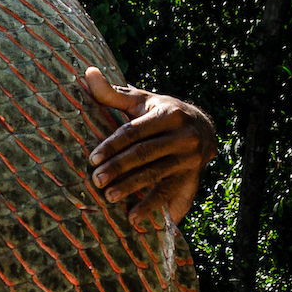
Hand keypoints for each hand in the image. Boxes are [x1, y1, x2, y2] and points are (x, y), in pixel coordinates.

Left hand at [84, 67, 216, 226]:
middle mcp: (184, 135)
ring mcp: (190, 157)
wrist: (204, 127)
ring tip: (109, 198)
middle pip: (145, 154)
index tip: (92, 159)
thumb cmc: (161, 112)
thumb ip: (113, 93)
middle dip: (119, 168)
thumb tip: (86, 73)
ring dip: (133, 188)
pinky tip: (134, 218)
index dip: (112, 145)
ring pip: (157, 174)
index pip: (134, 131)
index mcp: (168, 113)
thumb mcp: (141, 101)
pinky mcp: (192, 176)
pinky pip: (171, 192)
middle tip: (96, 180)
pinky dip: (153, 206)